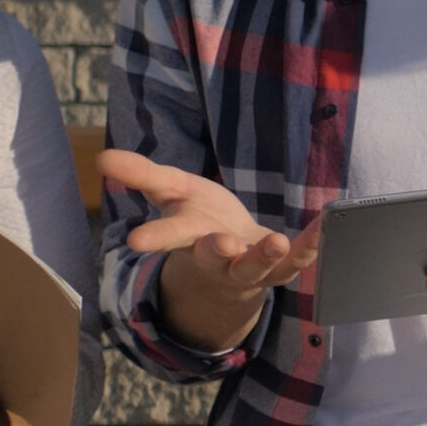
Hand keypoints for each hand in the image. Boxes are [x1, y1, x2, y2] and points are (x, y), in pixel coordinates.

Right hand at [100, 147, 320, 351]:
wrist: (233, 256)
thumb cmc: (199, 219)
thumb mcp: (171, 192)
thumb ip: (141, 175)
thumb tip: (101, 157)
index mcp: (187, 235)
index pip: (167, 235)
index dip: (153, 237)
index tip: (136, 241)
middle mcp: (218, 256)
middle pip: (213, 255)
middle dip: (216, 251)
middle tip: (221, 244)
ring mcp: (249, 266)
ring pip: (256, 267)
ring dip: (266, 256)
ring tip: (277, 243)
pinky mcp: (281, 268)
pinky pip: (299, 259)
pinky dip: (312, 245)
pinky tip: (325, 228)